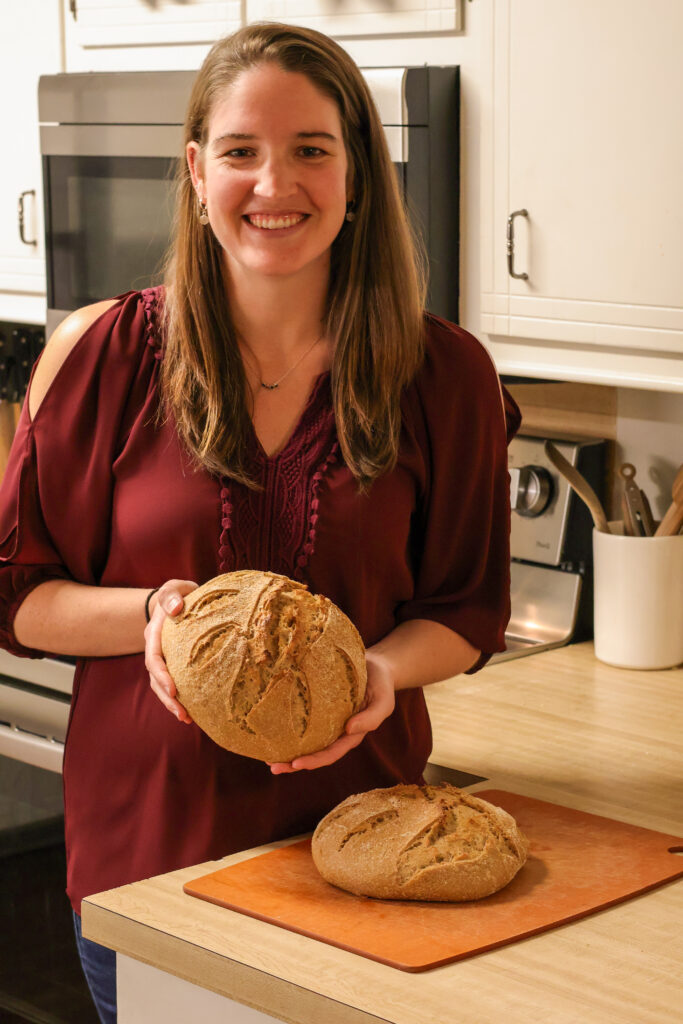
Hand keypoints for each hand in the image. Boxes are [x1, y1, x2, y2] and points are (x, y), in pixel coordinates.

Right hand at [144, 579, 197, 722]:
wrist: (178, 600)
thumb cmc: (179, 594)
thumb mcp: (175, 588)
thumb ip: (172, 594)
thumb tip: (175, 608)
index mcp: (155, 632)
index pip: (153, 657)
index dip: (161, 674)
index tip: (174, 688)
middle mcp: (155, 648)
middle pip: (155, 677)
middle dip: (167, 697)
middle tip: (182, 712)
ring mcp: (163, 658)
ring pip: (161, 685)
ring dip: (171, 703)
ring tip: (186, 718)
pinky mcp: (172, 665)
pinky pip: (171, 684)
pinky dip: (179, 699)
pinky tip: (192, 713)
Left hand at [268, 650, 395, 773]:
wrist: (376, 665)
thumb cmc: (382, 685)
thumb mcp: (383, 702)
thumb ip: (371, 718)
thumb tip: (349, 730)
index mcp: (351, 735)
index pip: (331, 753)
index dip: (314, 760)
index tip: (296, 764)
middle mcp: (336, 731)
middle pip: (313, 752)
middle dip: (293, 762)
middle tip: (273, 766)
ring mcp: (326, 720)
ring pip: (305, 739)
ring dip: (287, 749)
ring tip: (266, 755)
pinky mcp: (318, 705)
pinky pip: (302, 719)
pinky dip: (288, 726)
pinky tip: (272, 727)